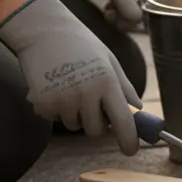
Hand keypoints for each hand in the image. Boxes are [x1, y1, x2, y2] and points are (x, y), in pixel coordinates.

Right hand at [0, 0, 142, 154]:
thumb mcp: (110, 62)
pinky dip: (56, 109)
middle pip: (97, 131)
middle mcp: (86, 93)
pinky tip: (53, 86)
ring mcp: (63, 100)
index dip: (129, 140)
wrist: (43, 31)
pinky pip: (55, 119)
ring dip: (75, 114)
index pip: (124, 121)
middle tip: (90, 100)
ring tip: (69, 86)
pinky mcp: (43, 104)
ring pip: (75, 126)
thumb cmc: (81, 45)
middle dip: (97, 123)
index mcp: (108, 82)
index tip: (131, 150)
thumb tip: (138, 113)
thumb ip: (125, 89)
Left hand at [55, 0, 162, 24]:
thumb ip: (125, 2)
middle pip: (148, 11)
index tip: (129, 22)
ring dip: (123, 16)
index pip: (160, 8)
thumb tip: (138, 21)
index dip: (148, 20)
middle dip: (131, 19)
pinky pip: (127, 4)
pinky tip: (107, 7)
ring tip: (107, 12)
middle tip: (114, 18)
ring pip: (136, 9)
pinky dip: (118, 10)